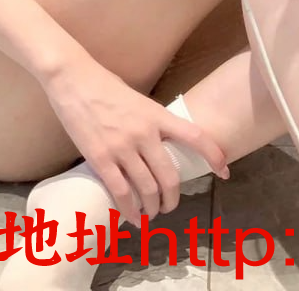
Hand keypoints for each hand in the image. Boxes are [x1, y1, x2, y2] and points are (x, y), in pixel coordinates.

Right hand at [43, 55, 229, 226]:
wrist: (73, 79)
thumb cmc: (104, 85)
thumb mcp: (138, 100)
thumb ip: (151, 123)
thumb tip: (160, 145)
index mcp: (157, 114)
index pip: (195, 137)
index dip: (214, 156)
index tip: (224, 171)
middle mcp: (144, 133)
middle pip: (170, 177)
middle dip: (172, 199)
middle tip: (169, 207)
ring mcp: (122, 147)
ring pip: (147, 190)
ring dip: (152, 209)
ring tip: (150, 215)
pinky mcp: (100, 159)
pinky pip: (121, 193)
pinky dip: (129, 211)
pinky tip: (132, 218)